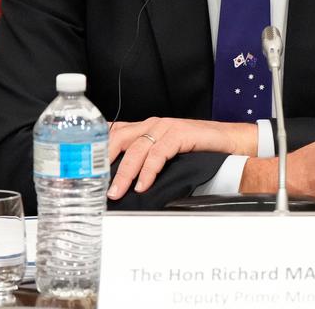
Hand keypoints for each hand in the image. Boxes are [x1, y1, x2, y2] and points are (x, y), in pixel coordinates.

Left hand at [107, 117, 258, 199]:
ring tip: (117, 191)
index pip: (113, 133)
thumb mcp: (167, 154)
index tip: (83, 168)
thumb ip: (146, 160)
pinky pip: (158, 152)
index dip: (96, 149)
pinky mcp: (180, 133)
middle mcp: (153, 124)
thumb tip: (123, 184)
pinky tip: (143, 184)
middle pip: (118, 139)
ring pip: (136, 148)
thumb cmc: (200, 149)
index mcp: (146, 127)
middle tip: (94, 184)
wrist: (231, 142)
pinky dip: (148, 170)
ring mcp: (166, 127)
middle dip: (103, 162)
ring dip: (124, 173)